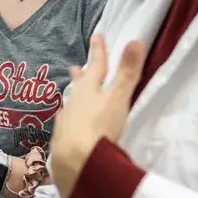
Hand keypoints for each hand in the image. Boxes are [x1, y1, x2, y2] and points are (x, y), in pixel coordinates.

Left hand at [50, 34, 146, 197]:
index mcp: (88, 90)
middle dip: (80, 75)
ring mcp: (65, 123)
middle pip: (78, 86)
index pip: (96, 66)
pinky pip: (66, 126)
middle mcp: (73, 103)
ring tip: (72, 95)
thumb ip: (127, 73)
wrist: (75, 162)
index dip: (98, 51)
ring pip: (70, 105)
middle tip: (75, 66)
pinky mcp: (61, 143)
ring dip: (73, 98)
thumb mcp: (118, 98)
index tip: (96, 36)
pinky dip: (70, 121)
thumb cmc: (100, 127)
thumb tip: (135, 40)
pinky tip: (68, 126)